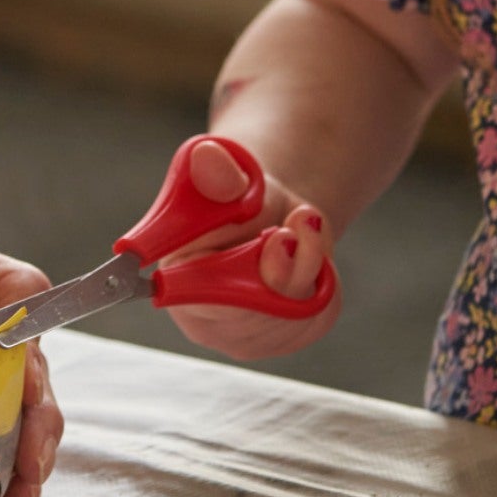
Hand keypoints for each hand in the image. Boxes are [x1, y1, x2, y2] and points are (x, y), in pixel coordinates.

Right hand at [158, 138, 341, 359]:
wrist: (264, 210)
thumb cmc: (233, 197)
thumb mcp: (226, 176)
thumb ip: (216, 174)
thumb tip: (206, 157)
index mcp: (175, 281)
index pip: (199, 299)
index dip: (239, 275)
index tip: (277, 239)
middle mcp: (205, 322)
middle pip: (256, 312)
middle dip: (287, 259)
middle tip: (298, 219)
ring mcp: (247, 339)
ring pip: (294, 315)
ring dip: (309, 263)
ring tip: (298, 227)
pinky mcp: (286, 339)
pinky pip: (318, 316)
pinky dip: (322, 281)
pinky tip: (306, 257)